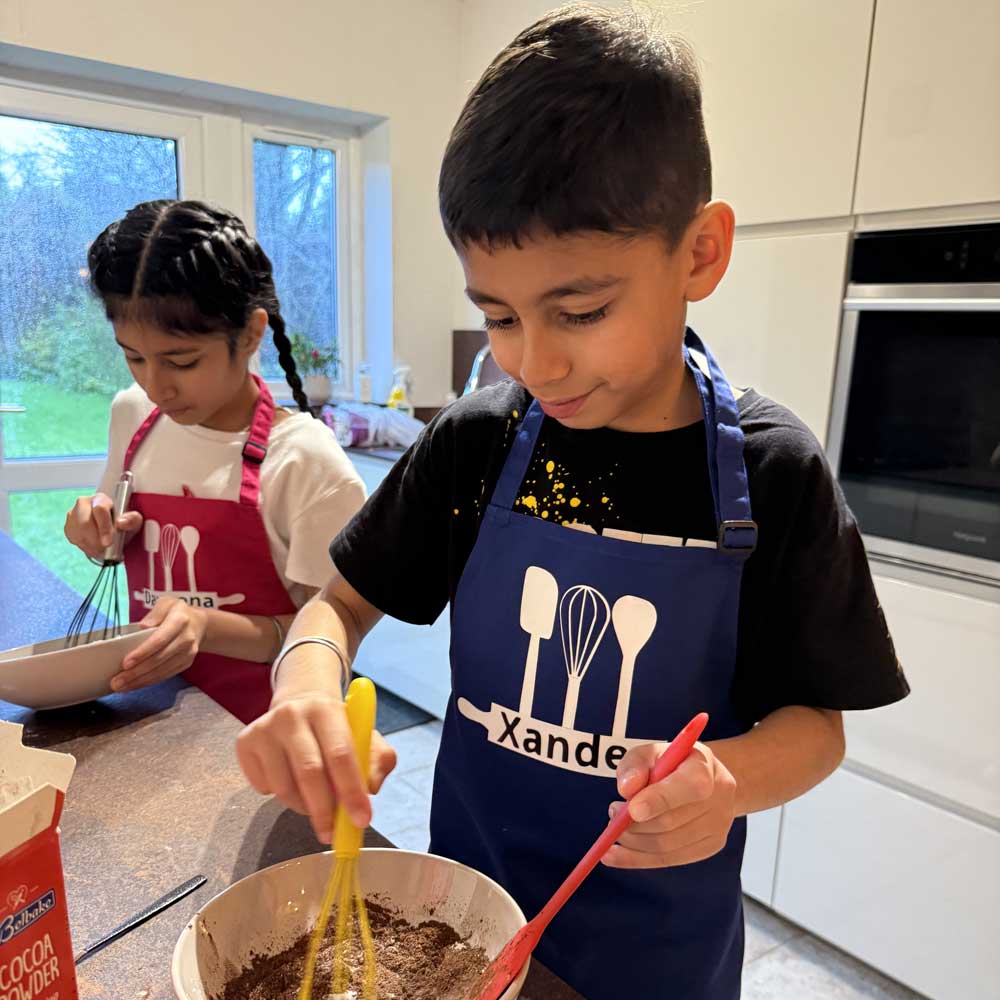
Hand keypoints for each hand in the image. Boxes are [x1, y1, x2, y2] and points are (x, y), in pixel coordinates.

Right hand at [64, 492, 142, 559]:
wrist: (113, 530)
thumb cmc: (123, 523)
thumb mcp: (133, 521)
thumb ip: (132, 520)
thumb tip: (121, 523)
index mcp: (101, 499)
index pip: (99, 510)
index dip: (103, 527)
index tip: (108, 543)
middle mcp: (84, 503)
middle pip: (84, 523)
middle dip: (95, 540)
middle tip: (105, 549)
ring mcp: (73, 515)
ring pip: (78, 533)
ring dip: (91, 545)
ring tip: (102, 549)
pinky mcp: (68, 527)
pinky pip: (74, 539)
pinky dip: (85, 547)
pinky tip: (94, 546)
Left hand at [110, 597, 205, 692]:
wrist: (200, 623)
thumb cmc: (177, 612)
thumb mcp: (167, 603)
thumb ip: (155, 613)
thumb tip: (143, 627)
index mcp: (180, 620)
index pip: (159, 640)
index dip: (142, 653)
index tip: (125, 663)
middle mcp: (186, 638)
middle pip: (159, 659)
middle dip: (136, 672)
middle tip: (116, 682)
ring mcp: (188, 653)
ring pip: (162, 671)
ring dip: (140, 681)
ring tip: (121, 687)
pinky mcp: (187, 663)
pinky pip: (166, 675)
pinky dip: (149, 681)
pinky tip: (135, 684)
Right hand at [236, 692, 396, 842]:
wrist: (299, 707)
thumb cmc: (336, 730)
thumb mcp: (364, 737)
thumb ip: (378, 762)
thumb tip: (369, 791)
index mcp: (327, 710)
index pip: (340, 754)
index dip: (351, 790)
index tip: (361, 820)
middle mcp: (292, 715)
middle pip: (309, 772)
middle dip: (324, 810)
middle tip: (333, 833)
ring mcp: (265, 728)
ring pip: (284, 787)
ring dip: (303, 807)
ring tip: (315, 802)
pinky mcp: (244, 743)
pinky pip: (263, 788)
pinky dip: (280, 797)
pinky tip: (291, 780)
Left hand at [603, 741, 736, 868]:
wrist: (705, 777)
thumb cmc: (671, 762)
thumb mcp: (650, 752)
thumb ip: (635, 764)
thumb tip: (626, 789)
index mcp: (705, 767)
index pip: (689, 786)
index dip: (660, 800)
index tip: (632, 809)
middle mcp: (719, 797)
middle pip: (672, 821)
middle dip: (634, 824)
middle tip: (612, 814)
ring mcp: (718, 825)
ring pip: (667, 846)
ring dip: (633, 841)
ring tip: (616, 827)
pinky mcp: (710, 846)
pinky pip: (669, 859)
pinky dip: (636, 859)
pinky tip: (614, 854)